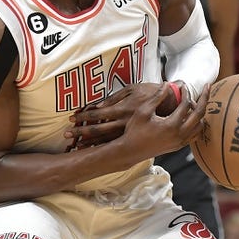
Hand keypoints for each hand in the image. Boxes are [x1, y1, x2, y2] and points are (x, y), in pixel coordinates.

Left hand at [66, 83, 190, 151]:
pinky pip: (116, 142)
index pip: (98, 114)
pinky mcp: (133, 135)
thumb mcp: (132, 89)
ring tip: (77, 146)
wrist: (171, 105)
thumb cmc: (149, 92)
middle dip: (81, 132)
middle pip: (99, 130)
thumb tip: (98, 107)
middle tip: (66, 135)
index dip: (84, 116)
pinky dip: (104, 146)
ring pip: (106, 140)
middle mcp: (124, 123)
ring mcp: (129, 132)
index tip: (71, 119)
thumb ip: (115, 98)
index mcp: (122, 109)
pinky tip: (95, 149)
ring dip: (91, 143)